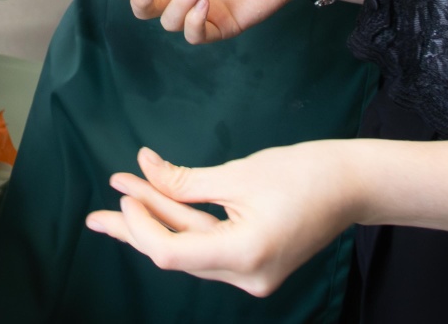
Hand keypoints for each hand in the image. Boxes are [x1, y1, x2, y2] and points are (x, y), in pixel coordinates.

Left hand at [84, 143, 355, 297]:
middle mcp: (247, 277)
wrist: (352, 184)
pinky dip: (183, 224)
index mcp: (245, 256)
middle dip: (137, 226)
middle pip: (176, 254)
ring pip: (190, 250)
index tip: (123, 190)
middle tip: (95, 214)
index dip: (140, 225)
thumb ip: (186, 182)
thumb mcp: (238, 173)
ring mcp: (253, 276)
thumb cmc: (303, 172)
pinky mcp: (255, 264)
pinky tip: (156, 205)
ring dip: (157, 221)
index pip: (171, 253)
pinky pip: (207, 247)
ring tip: (121, 196)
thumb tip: (143, 170)